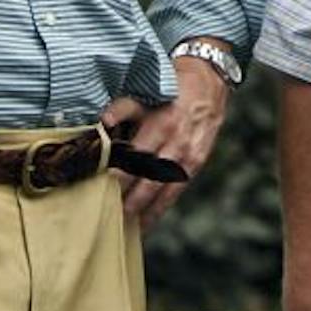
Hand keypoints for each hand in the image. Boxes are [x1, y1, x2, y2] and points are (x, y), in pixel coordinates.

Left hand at [101, 51, 230, 227]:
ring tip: (128, 228)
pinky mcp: (197, 163)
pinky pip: (177, 191)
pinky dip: (162, 207)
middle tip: (110, 218)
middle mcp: (177, 145)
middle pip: (150, 182)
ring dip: (146, 212)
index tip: (101, 191)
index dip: (118, 179)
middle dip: (130, 203)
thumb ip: (123, 109)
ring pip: (165, 192)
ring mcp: (189, 156)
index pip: (135, 161)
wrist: (209, 82)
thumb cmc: (173, 86)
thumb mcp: (147, 92)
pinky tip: (149, 219)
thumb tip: (101, 124)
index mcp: (162, 125)